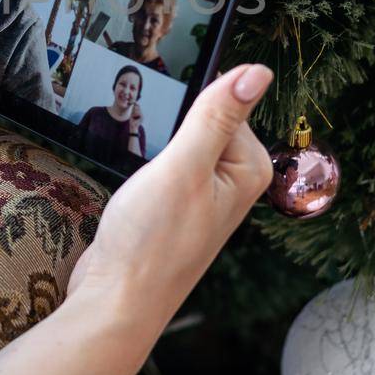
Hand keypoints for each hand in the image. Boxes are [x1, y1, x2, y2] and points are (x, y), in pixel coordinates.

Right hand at [67, 65, 271, 334]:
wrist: (116, 302)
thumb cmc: (151, 243)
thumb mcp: (184, 167)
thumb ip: (218, 117)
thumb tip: (257, 72)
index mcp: (249, 170)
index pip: (225, 105)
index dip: (190, 112)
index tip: (172, 138)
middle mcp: (233, 183)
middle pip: (203, 123)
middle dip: (171, 132)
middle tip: (155, 171)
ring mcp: (205, 198)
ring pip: (181, 145)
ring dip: (156, 153)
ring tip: (146, 188)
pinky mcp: (179, 208)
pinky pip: (168, 167)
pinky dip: (148, 170)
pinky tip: (139, 196)